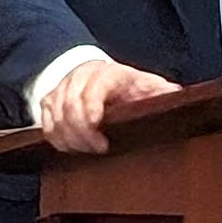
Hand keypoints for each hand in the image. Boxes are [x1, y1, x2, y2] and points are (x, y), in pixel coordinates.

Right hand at [39, 60, 179, 153]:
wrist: (98, 72)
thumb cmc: (125, 84)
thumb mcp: (146, 84)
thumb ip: (160, 91)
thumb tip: (176, 95)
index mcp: (107, 74)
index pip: (92, 92)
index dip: (92, 116)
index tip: (102, 141)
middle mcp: (81, 77)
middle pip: (70, 108)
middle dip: (82, 135)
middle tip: (96, 149)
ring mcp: (63, 87)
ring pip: (56, 117)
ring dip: (69, 139)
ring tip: (85, 150)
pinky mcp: (50, 99)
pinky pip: (45, 122)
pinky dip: (55, 137)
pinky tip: (70, 146)